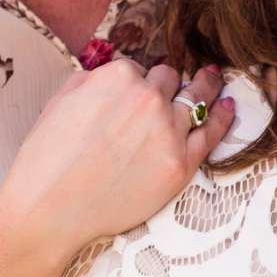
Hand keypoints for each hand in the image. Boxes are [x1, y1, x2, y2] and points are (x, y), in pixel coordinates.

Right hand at [0, 60, 234, 260]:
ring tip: (213, 79)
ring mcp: (169, 132)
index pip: (139, 68)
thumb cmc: (48, 157)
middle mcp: (149, 99)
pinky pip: (212, 133)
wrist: (50, 209)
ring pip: (197, 99)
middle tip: (174, 84)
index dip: (136, 81)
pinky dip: (223, 117)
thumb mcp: (62, 99)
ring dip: (206, 86)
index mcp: (118, 77)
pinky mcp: (181, 165)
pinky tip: (229, 105)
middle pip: (170, 80)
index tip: (134, 92)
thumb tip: (115, 74)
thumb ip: (94, 79)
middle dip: (166, 84)